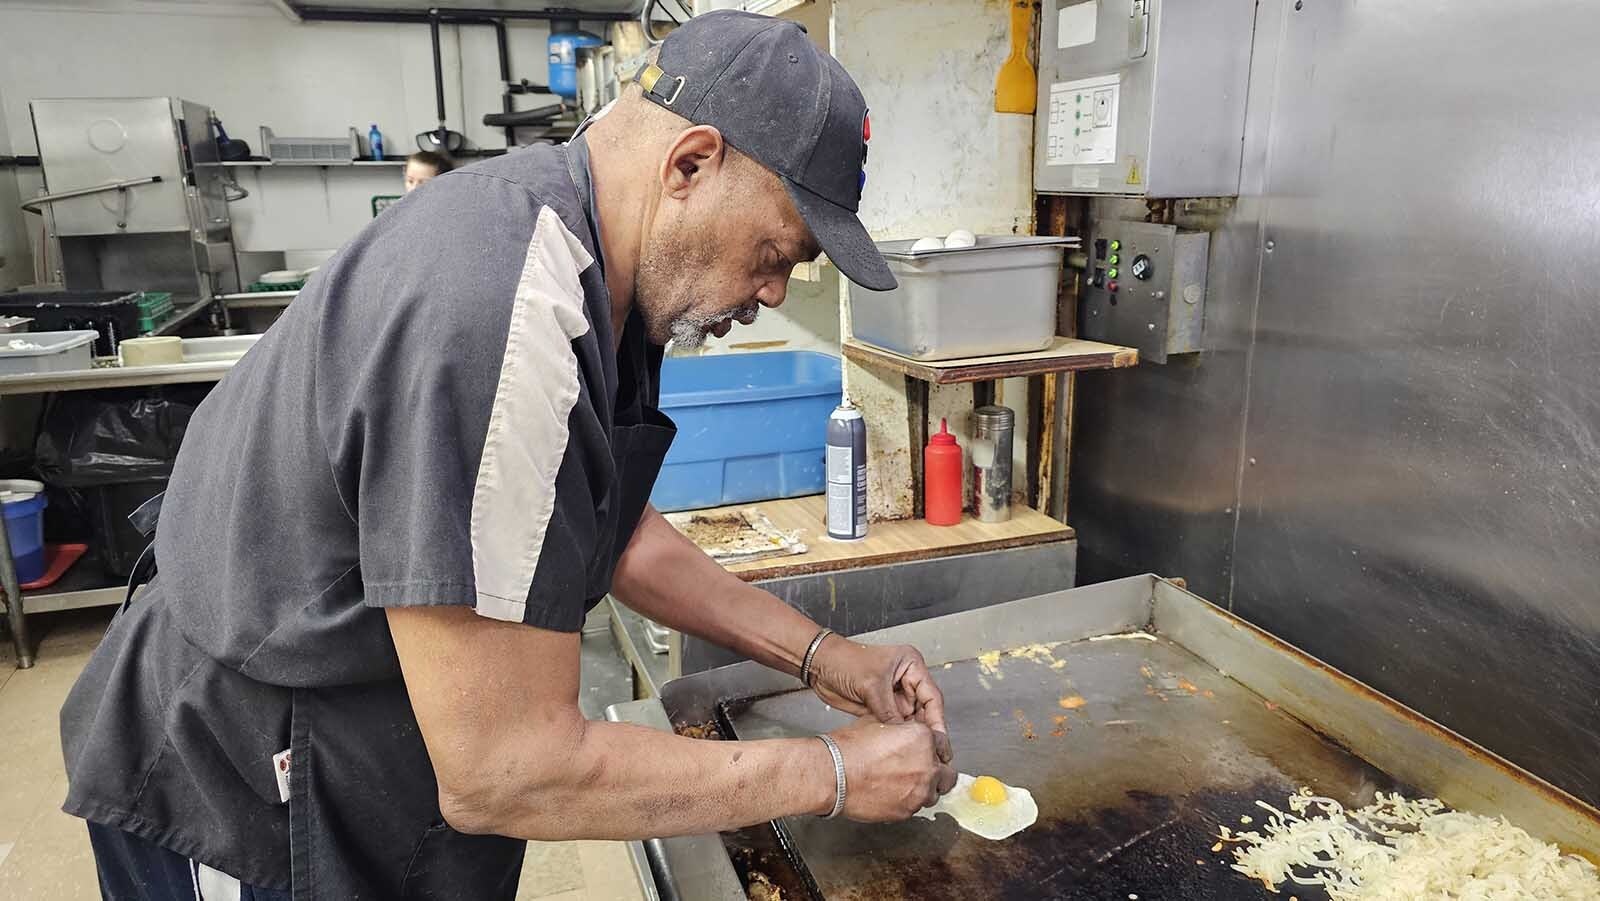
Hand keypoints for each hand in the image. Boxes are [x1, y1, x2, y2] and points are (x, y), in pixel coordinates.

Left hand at [808, 635, 952, 763]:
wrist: (819, 665)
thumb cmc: (845, 661)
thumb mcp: (872, 686)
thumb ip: (890, 712)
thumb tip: (904, 736)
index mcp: (911, 665)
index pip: (931, 696)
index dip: (937, 720)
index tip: (940, 740)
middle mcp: (906, 680)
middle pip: (924, 710)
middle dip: (927, 732)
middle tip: (933, 754)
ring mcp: (893, 694)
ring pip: (910, 720)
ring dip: (912, 736)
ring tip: (919, 755)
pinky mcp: (881, 706)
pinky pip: (894, 725)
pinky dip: (897, 736)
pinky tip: (901, 749)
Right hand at [825, 716, 957, 821]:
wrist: (832, 775)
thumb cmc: (849, 749)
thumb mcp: (878, 724)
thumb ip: (901, 730)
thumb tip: (904, 734)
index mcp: (923, 739)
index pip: (941, 745)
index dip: (931, 748)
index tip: (923, 752)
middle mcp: (928, 766)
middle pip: (947, 773)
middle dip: (936, 771)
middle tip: (919, 769)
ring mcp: (919, 792)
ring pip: (934, 793)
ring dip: (924, 788)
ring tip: (903, 783)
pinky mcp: (907, 812)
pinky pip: (915, 807)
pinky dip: (908, 801)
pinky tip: (891, 793)